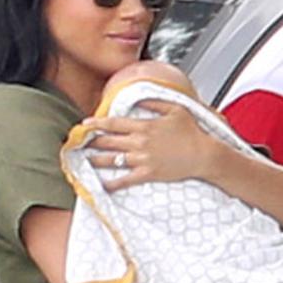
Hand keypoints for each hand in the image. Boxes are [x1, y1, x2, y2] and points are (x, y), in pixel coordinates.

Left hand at [81, 100, 220, 191]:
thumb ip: (154, 103)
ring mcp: (142, 159)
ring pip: (112, 160)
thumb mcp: (175, 109)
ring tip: (85, 160)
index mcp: (144, 126)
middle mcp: (140, 142)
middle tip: (80, 143)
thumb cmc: (192, 132)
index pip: (114, 124)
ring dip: (96, 160)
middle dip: (92, 142)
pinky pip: (125, 179)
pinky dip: (112, 183)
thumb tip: (138, 98)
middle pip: (108, 142)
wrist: (203, 155)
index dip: (97, 124)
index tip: (85, 125)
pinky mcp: (148, 174)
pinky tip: (102, 185)